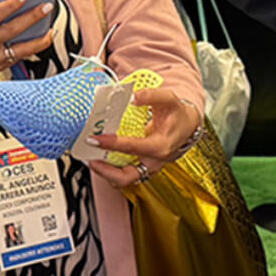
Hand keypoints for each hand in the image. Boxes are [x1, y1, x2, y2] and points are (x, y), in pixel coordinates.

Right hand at [0, 0, 54, 92]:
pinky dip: (30, 49)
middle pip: (13, 29)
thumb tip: (3, 7)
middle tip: (46, 7)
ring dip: (40, 38)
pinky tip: (38, 41)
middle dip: (33, 17)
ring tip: (50, 29)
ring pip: (22, 49)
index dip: (12, 4)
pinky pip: (19, 57)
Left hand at [86, 89, 201, 186]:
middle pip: (127, 177)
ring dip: (105, 172)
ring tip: (90, 159)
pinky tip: (99, 159)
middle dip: (105, 171)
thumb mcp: (168, 99)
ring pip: (123, 180)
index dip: (112, 144)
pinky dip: (110, 170)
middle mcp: (153, 162)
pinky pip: (123, 175)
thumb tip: (132, 97)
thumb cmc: (177, 114)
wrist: (187, 126)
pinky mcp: (141, 168)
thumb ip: (150, 96)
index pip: (133, 148)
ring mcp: (147, 167)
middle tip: (89, 160)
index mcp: (160, 146)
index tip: (95, 139)